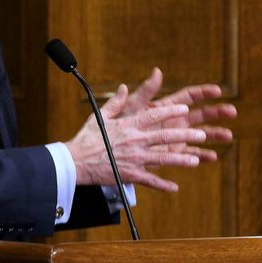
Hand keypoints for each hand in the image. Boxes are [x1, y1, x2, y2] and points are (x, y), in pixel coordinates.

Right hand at [65, 68, 235, 191]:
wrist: (75, 161)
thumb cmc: (86, 138)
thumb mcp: (99, 116)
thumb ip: (115, 103)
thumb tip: (124, 88)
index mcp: (127, 125)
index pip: (153, 115)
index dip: (170, 111)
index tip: (184, 109)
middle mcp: (134, 141)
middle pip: (164, 136)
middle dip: (185, 135)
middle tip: (200, 134)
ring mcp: (134, 158)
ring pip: (163, 158)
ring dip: (180, 159)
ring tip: (194, 160)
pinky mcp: (130, 174)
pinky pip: (150, 181)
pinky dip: (163, 185)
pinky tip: (174, 187)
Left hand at [119, 68, 235, 162]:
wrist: (116, 144)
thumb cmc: (122, 122)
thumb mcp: (134, 106)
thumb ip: (146, 91)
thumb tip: (157, 71)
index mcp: (166, 107)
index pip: (188, 96)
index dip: (203, 92)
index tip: (217, 90)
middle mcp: (175, 120)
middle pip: (200, 114)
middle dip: (216, 112)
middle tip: (232, 111)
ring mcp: (176, 136)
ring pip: (200, 134)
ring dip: (214, 134)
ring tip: (228, 135)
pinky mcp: (174, 152)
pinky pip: (191, 153)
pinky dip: (201, 155)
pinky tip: (213, 156)